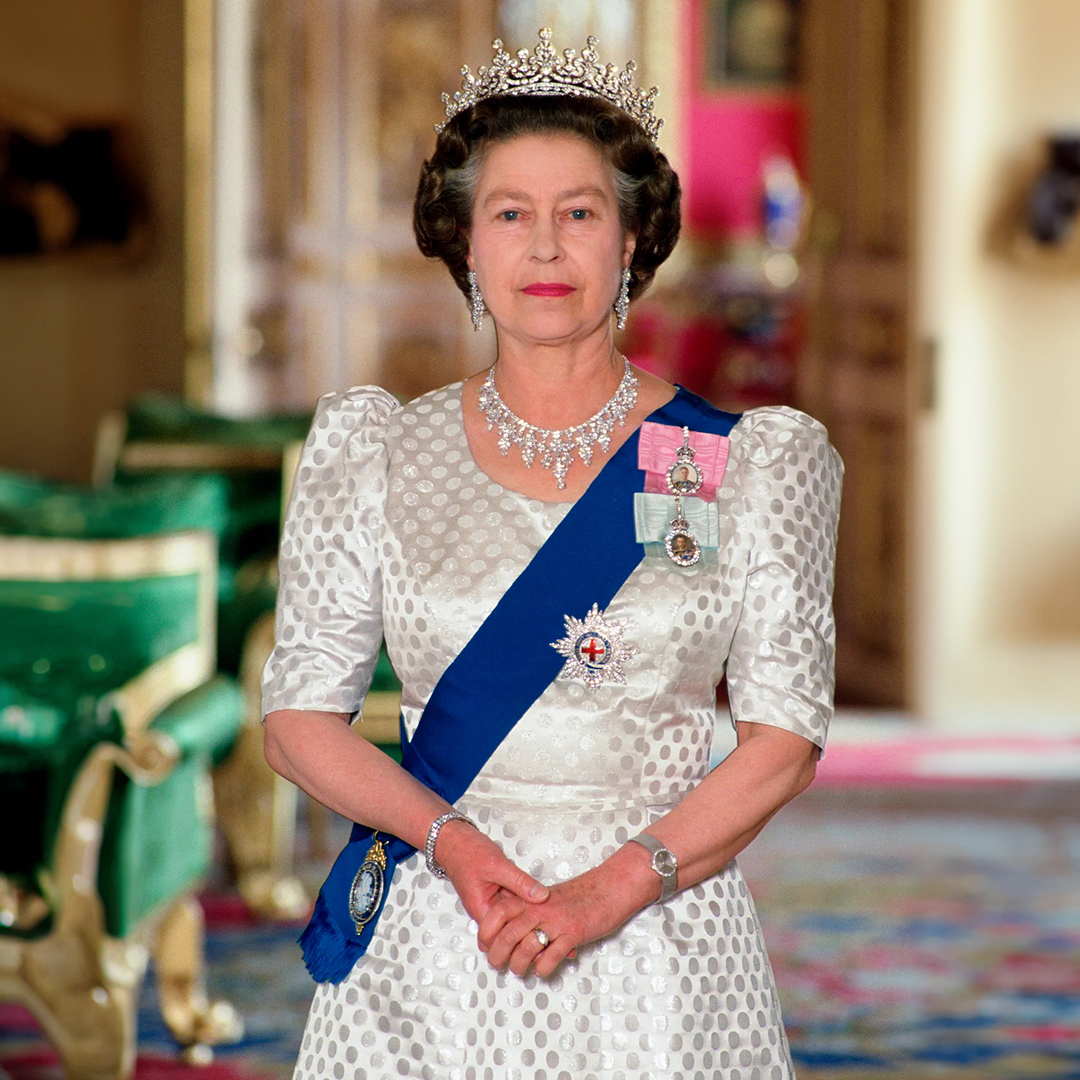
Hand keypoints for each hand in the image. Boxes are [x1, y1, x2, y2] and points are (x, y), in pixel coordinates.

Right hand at [434, 818, 548, 925]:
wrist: (454, 840)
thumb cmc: (468, 852)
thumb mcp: (497, 865)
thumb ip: (520, 881)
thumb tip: (542, 896)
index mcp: (482, 910)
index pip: (505, 932)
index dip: (525, 927)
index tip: (543, 920)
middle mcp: (486, 911)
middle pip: (511, 925)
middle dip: (529, 920)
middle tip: (549, 913)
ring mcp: (491, 902)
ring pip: (514, 913)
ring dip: (528, 908)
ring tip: (547, 905)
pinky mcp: (496, 893)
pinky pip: (512, 900)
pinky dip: (523, 897)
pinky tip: (536, 893)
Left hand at [477, 844, 659, 977]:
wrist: (609, 887)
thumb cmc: (579, 896)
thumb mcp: (548, 898)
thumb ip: (529, 911)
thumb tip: (510, 934)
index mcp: (532, 898)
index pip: (498, 912)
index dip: (486, 931)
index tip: (485, 945)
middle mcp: (540, 908)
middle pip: (507, 935)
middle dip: (498, 955)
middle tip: (497, 965)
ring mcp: (557, 921)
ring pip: (526, 948)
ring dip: (519, 965)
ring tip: (520, 970)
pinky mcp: (574, 932)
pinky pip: (551, 957)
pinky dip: (543, 968)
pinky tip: (543, 969)